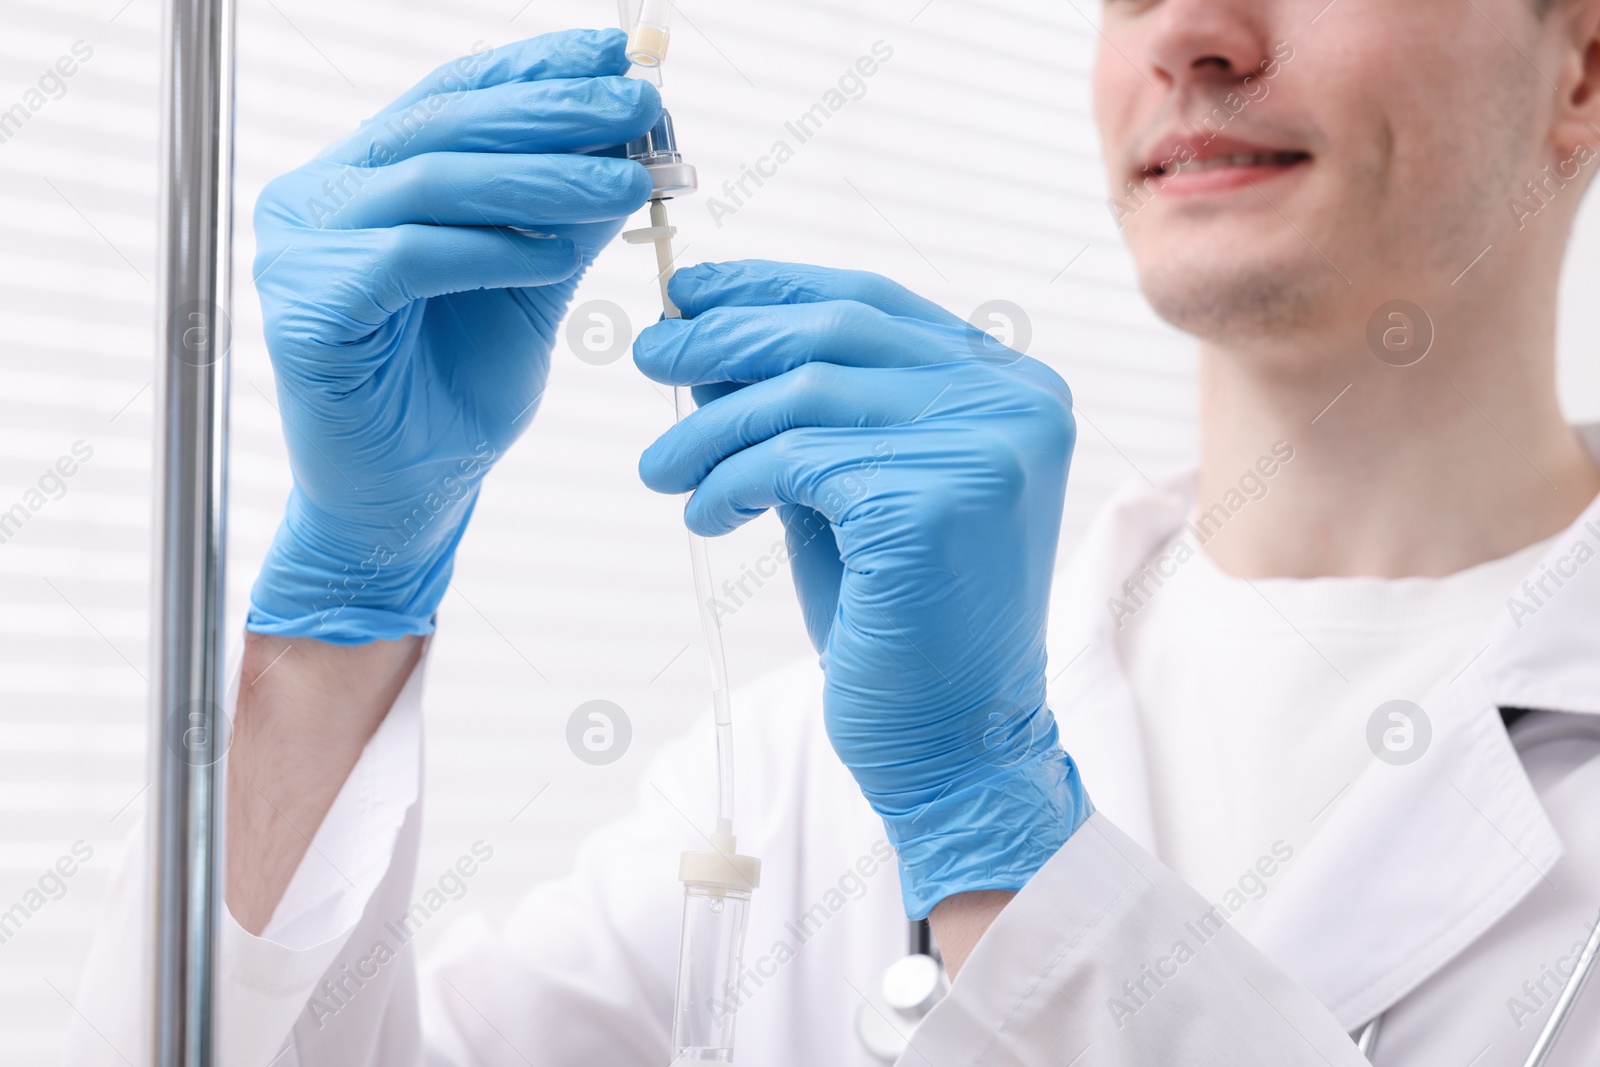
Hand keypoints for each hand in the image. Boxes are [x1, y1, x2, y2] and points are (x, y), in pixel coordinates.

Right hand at [248, 28, 659, 642]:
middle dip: (554, 110)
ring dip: (542, 177)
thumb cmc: (459, 390)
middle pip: (446, 126)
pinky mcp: (305, 309)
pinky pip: (410, 259)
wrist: (409, 498)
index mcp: (367, 177)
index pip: (453, 96)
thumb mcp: (532, 286)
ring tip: (627, 178)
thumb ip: (567, 216)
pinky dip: (490, 250)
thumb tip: (635, 138)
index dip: (533, 68)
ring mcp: (300, 250)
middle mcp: (321, 197)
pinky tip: (557, 254)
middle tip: (640, 102)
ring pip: (433, 182)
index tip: (615, 51)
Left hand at [635, 261, 1091, 917]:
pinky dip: (730, 480)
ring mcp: (986, 448)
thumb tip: (710, 340)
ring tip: (662, 466)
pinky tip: (706, 514)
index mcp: (1010, 388)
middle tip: (650, 354)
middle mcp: (1016, 404)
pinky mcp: (935, 500)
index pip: (872, 301)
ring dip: (712, 426)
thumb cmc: (900, 619)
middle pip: (837, 332)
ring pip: (805, 395)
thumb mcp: (850, 489)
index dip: (773, 288)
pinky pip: (795, 461)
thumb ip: (805, 415)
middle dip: (727, 338)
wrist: (952, 742)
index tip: (694, 294)